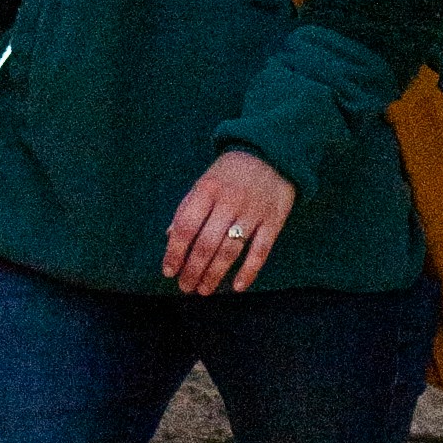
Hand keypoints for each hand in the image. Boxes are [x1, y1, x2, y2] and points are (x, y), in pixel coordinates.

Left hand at [163, 149, 294, 297]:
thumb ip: (187, 208)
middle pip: (207, 243)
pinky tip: (237, 287)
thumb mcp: (204, 182)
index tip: (169, 271)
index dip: (175, 251)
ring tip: (203, 290)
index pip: (186, 226)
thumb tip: (169, 237)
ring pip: (230, 251)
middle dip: (193, 270)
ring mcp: (253, 212)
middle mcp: (229, 201)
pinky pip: (260, 251)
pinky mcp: (274, 221)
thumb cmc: (230, 172)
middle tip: (185, 286)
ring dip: (214, 274)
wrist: (271, 152)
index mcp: (207, 189)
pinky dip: (249, 271)